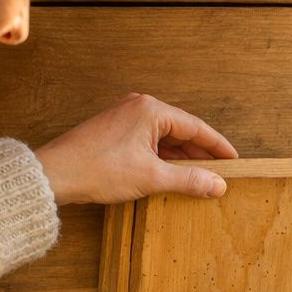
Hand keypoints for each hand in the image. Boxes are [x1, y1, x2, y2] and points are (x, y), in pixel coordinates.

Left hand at [33, 93, 237, 205]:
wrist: (56, 174)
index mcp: (151, 110)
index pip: (196, 127)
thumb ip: (189, 180)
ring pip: (165, 138)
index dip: (218, 146)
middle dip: (201, 154)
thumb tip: (218, 184)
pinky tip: (172, 174)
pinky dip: (164, 158)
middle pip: (181, 131)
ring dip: (182, 158)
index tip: (235, 160)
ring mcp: (125, 117)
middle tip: (221, 173)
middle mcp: (139, 107)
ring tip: (200, 178)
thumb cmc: (98, 169)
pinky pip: (149, 142)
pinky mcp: (115, 131)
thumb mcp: (152, 177)